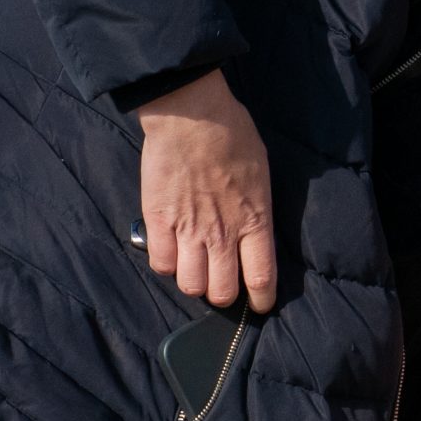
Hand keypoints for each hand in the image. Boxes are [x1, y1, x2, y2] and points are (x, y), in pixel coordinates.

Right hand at [134, 68, 276, 311]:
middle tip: (220, 284)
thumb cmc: (234, 137)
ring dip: (193, 282)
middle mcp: (223, 234)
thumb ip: (258, 211)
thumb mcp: (262, 177)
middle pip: (221, 291)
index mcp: (256, 222)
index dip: (261, 300)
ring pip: (190, 284)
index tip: (258, 304)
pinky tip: (171, 252)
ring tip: (194, 268)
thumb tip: (255, 232)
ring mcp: (189, 230)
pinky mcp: (159, 221)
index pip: (262, 278)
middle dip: (222, 295)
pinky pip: (161, 263)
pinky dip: (166, 264)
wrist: (193, 116)